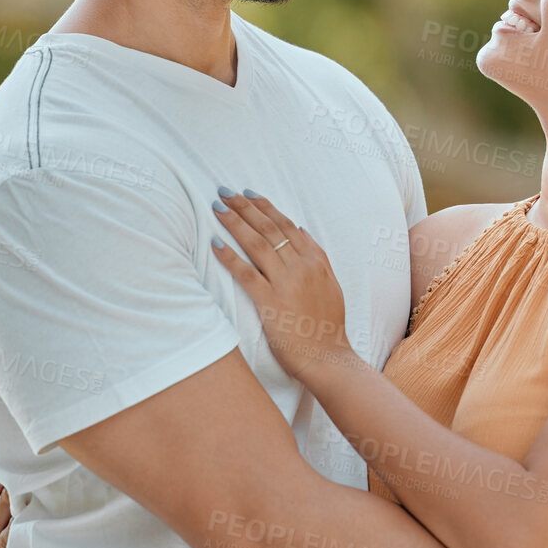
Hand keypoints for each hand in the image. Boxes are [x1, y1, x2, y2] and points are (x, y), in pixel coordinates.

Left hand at [209, 188, 352, 380]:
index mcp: (315, 260)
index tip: (249, 194)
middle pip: (268, 229)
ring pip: (256, 244)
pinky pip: (246, 274)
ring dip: (236, 222)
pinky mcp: (270, 302)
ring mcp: (285, 283)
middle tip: (225, 191)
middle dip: (245, 207)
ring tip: (218, 207)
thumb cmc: (328, 324)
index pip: (285, 225)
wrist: (327, 356)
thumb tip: (302, 229)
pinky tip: (216, 244)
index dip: (265, 207)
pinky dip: (230, 257)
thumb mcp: (331, 283)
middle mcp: (300, 267)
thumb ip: (318, 255)